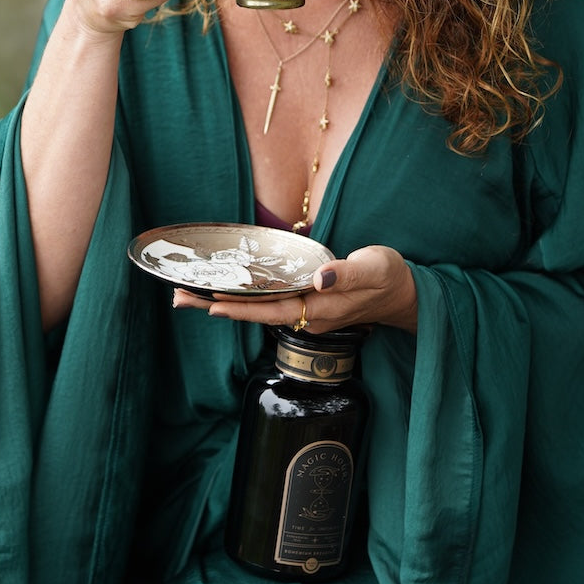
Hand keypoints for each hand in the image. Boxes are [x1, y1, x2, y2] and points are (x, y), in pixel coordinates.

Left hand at [172, 244, 417, 333]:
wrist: (405, 294)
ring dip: (224, 304)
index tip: (209, 304)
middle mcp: (308, 316)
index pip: (271, 310)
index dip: (240, 308)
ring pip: (258, 311)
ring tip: (189, 296)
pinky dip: (243, 299)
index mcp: (320, 308)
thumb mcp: (373, 268)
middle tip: (178, 298)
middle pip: (255, 314)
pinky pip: (268, 305)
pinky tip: (227, 293)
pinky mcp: (308, 306)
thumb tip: (319, 279)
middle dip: (216, 307)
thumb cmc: (389, 277)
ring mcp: (307, 313)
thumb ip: (346, 274)